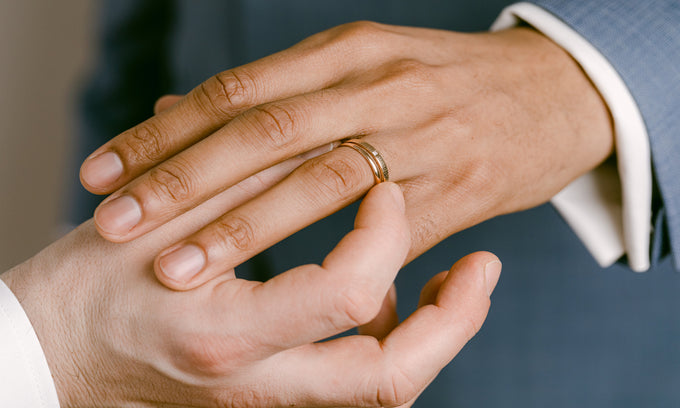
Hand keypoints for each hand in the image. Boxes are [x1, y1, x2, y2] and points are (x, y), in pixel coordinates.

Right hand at [1, 181, 501, 406]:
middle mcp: (257, 382)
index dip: (381, 229)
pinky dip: (389, 337)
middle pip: (391, 376)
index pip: (347, 289)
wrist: (54, 357)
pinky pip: (354, 377)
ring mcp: (268, 397)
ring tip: (460, 278)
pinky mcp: (272, 392)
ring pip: (382, 387)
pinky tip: (394, 293)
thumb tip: (317, 145)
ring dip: (435, 334)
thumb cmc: (89, 290)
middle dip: (454, 320)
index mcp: (226, 334)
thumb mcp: (156, 225)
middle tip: (486, 264)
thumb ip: (241, 188)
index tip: (385, 182)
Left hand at [79, 22, 610, 288]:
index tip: (105, 171)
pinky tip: (278, 287)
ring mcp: (422, 135)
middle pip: (266, 130)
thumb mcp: (360, 63)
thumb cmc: (441, 81)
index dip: (166, 132)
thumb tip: (176, 113)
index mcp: (349, 49)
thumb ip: (278, 90)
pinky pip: (383, 229)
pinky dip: (328, 258)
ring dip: (243, 225)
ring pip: (318, 180)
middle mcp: (380, 84)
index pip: (238, 90)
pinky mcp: (457, 188)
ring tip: (178, 266)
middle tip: (117, 222)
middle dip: (185, 179)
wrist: (552, 92)